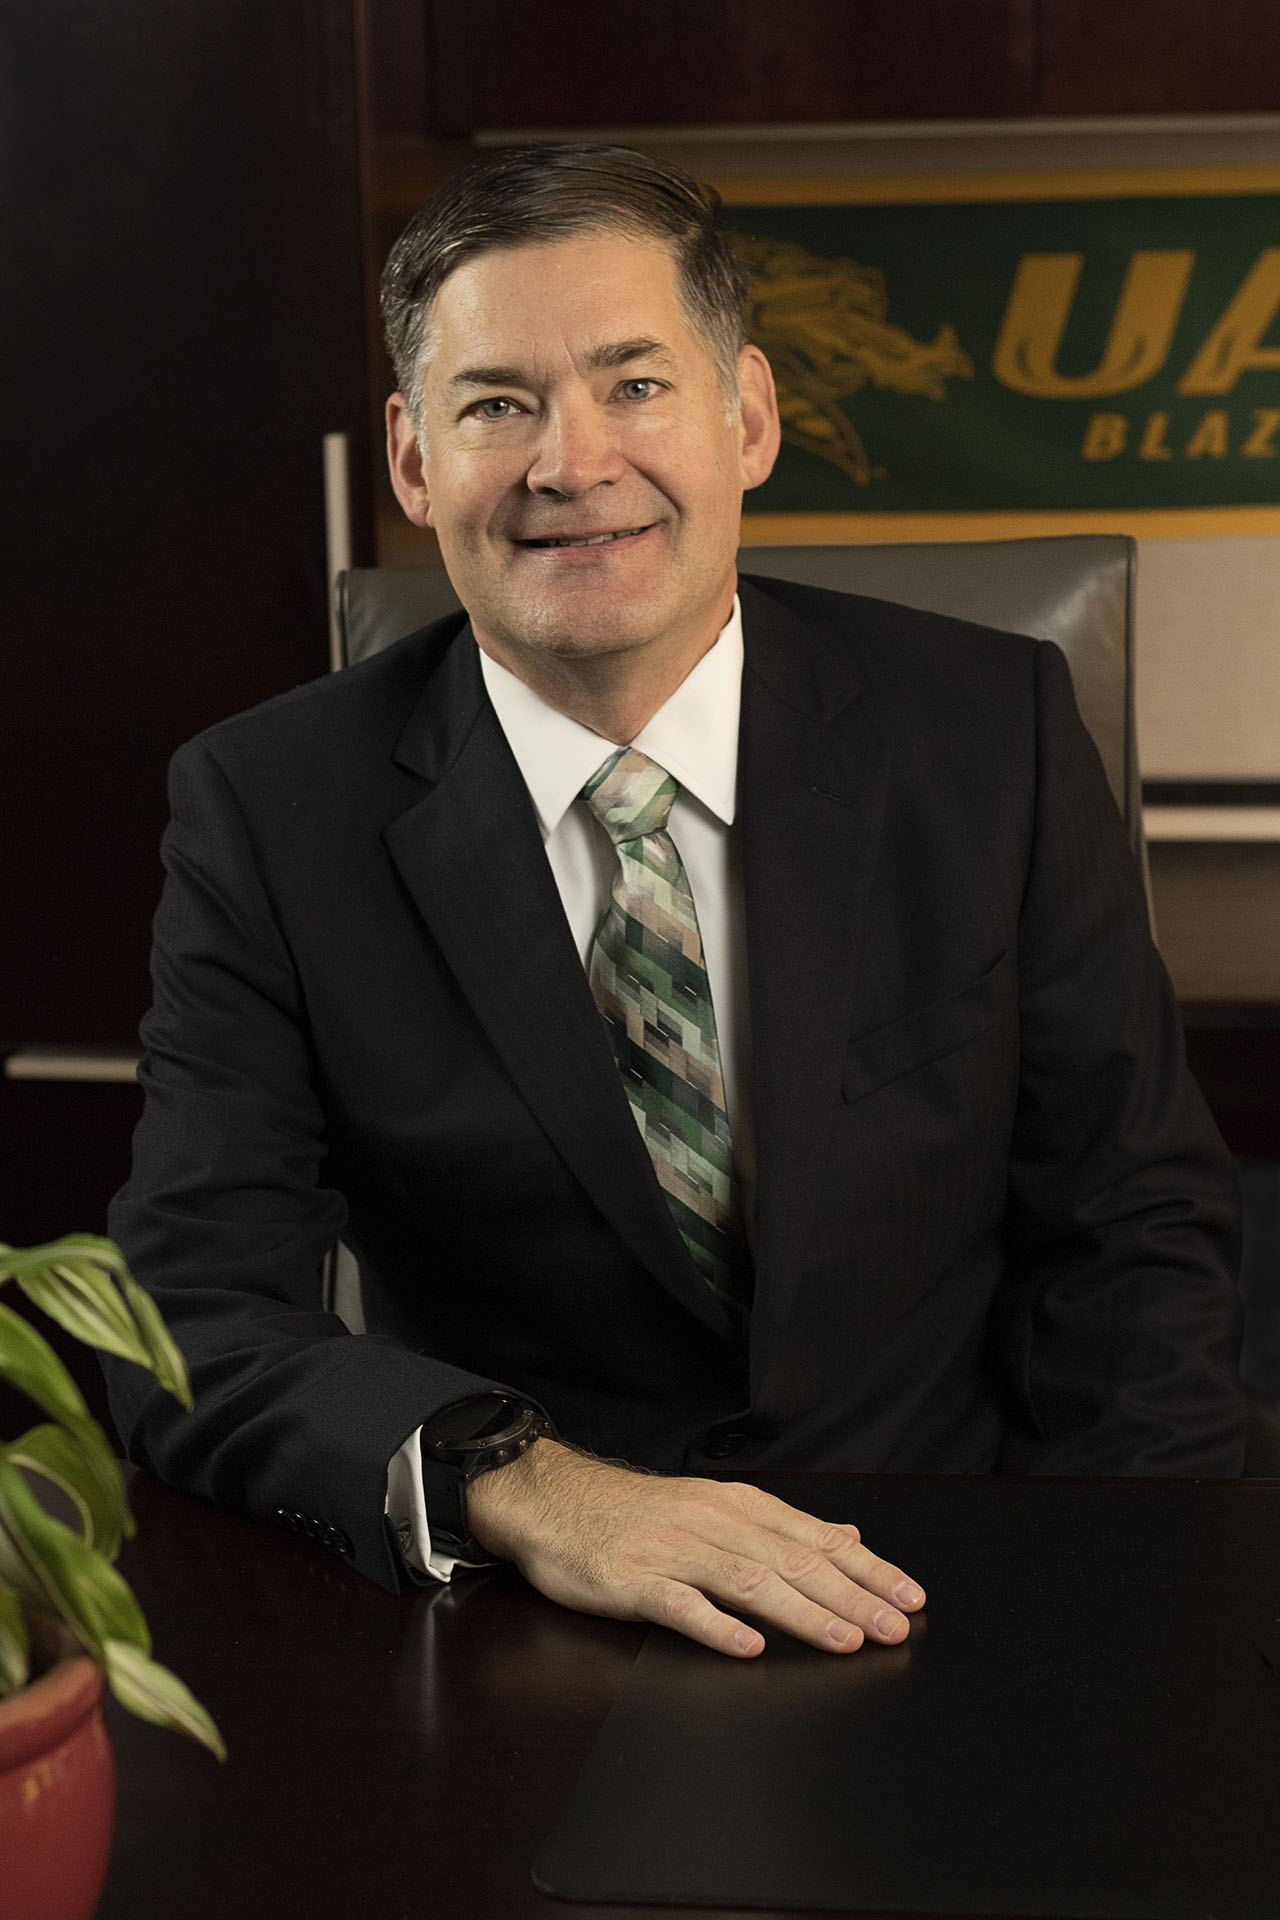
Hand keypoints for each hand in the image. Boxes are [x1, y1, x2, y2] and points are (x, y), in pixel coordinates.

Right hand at [466, 1439, 924, 1657]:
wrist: (553, 1499)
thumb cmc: (637, 1511)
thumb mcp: (715, 1505)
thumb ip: (781, 1526)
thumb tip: (847, 1535)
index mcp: (736, 1506)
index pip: (815, 1537)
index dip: (867, 1567)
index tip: (909, 1595)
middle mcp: (711, 1523)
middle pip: (792, 1561)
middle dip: (850, 1595)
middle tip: (895, 1626)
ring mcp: (672, 1551)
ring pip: (748, 1581)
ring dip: (801, 1613)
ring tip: (844, 1639)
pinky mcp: (632, 1580)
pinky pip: (680, 1604)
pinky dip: (717, 1625)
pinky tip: (747, 1645)